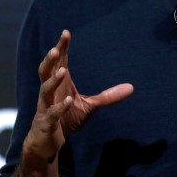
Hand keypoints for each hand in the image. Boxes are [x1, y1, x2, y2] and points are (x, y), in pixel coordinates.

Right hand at [24, 29, 133, 163]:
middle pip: (45, 71)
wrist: (47, 144)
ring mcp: (45, 107)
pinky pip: (51, 113)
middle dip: (50, 60)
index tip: (66, 33)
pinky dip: (60, 107)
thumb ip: (107, 96)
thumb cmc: (66, 120)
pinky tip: (69, 101)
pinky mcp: (46, 123)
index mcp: (59, 84)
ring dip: (53, 80)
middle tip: (55, 49)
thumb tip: (131, 87)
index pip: (59, 62)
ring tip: (63, 71)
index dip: (61, 48)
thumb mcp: (89, 106)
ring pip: (45, 90)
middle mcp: (49, 92)